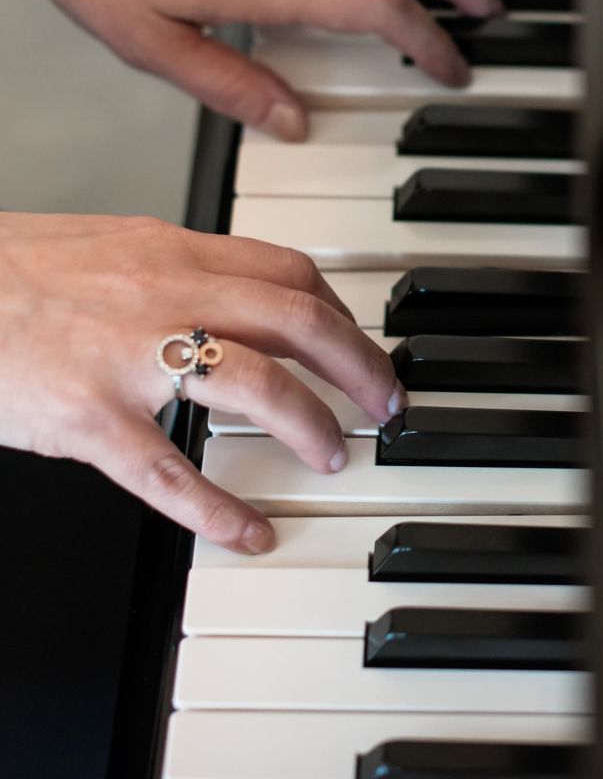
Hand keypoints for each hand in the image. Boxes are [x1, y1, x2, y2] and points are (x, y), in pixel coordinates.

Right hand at [0, 212, 402, 553]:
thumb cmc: (12, 272)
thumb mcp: (110, 246)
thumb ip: (177, 270)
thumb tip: (231, 293)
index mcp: (174, 252)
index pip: (291, 272)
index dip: (340, 311)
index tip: (358, 342)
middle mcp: (165, 293)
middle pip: (299, 321)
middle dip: (360, 364)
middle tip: (387, 401)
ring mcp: (128, 357)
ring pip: (256, 384)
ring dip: (311, 424)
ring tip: (335, 456)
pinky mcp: (87, 418)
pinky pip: (168, 471)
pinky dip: (217, 509)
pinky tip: (247, 533)